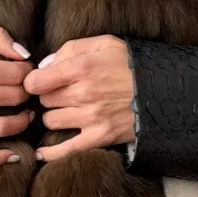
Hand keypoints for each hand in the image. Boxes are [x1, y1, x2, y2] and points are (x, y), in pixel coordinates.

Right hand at [0, 22, 33, 164]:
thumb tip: (24, 55)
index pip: (15, 73)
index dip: (29, 71)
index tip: (28, 70)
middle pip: (12, 97)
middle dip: (27, 92)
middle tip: (29, 89)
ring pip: (1, 126)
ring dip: (22, 121)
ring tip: (28, 114)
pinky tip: (13, 155)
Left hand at [23, 35, 134, 161]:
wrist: (164, 90)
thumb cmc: (131, 64)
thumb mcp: (104, 43)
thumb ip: (71, 49)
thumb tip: (45, 65)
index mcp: (81, 68)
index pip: (36, 81)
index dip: (34, 81)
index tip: (40, 82)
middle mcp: (82, 94)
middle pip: (44, 101)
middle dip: (49, 96)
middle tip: (61, 93)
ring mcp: (90, 118)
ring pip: (51, 121)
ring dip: (55, 116)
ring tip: (67, 111)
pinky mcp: (99, 137)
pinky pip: (66, 150)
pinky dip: (51, 153)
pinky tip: (42, 153)